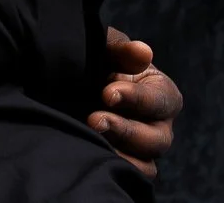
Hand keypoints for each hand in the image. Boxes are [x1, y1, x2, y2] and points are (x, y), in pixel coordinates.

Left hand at [88, 27, 181, 180]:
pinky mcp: (123, 161)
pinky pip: (129, 175)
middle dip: (125, 129)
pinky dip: (114, 167)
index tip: (108, 93)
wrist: (63, 81)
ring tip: (90, 138)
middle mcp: (158, 125)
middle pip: (157, 139)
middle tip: (94, 120)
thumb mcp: (104, 48)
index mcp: (160, 93)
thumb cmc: (94, 60)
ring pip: (145, 163)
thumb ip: (121, 49)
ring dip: (119, 152)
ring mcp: (141, 148)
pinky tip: (89, 154)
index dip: (137, 98)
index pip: (160, 101)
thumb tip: (143, 52)